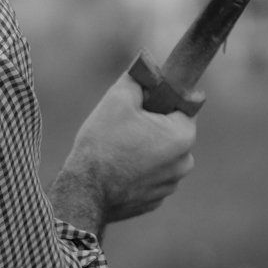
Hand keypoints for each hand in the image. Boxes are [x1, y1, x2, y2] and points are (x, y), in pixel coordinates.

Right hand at [48, 68, 196, 238]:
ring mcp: (169, 186)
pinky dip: (139, 172)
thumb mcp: (117, 98)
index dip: (162, 100)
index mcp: (182, 136)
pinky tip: (117, 169)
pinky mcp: (154, 202)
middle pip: (172, 133)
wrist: (84, 191)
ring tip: (118, 148)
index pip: (183, 107)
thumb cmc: (103, 143)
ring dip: (147, 150)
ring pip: (162, 157)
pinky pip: (151, 178)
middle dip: (154, 126)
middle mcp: (184, 163)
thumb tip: (147, 66)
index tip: (143, 103)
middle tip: (126, 125)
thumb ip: (139, 78)